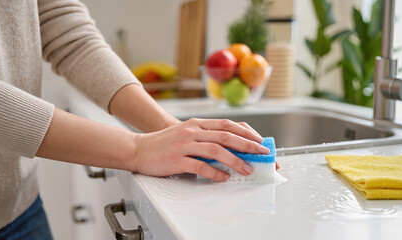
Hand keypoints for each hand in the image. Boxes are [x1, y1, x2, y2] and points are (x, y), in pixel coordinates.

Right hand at [131, 118, 270, 180]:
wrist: (139, 148)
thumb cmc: (165, 143)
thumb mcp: (187, 132)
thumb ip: (206, 136)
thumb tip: (232, 145)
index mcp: (197, 124)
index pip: (227, 125)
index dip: (246, 132)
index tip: (260, 141)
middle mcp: (192, 131)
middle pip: (226, 136)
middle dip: (248, 145)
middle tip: (262, 154)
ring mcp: (184, 145)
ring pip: (216, 150)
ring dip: (234, 160)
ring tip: (247, 169)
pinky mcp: (177, 159)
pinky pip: (199, 166)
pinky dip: (214, 172)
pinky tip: (223, 177)